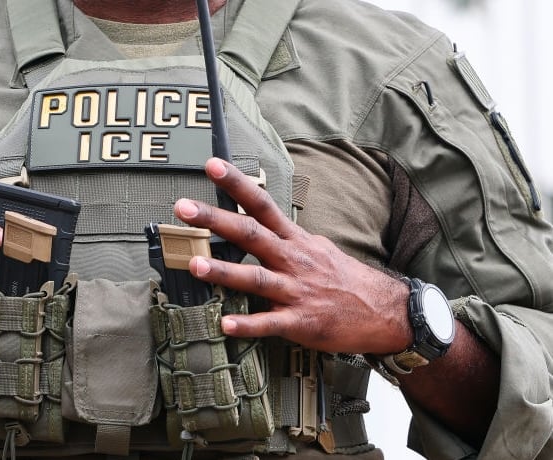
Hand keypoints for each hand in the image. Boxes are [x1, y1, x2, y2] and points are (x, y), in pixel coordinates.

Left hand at [174, 158, 410, 354]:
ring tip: (194, 266)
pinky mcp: (301, 322)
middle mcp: (293, 260)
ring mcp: (296, 291)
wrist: (385, 311)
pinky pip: (270, 323)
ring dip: (224, 272)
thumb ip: (284, 237)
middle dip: (216, 219)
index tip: (212, 165)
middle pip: (250, 234)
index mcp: (295, 240)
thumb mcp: (316, 247)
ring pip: (255, 279)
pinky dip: (248, 324)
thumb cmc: (345, 279)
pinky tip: (225, 324)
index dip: (236, 184)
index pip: (262, 204)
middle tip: (183, 208)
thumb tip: (259, 223)